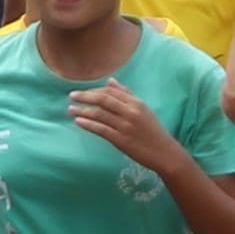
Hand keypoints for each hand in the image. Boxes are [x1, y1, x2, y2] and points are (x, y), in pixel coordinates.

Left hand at [67, 79, 185, 177]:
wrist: (164, 152)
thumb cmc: (152, 130)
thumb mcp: (143, 109)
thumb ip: (126, 95)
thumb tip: (110, 81)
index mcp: (137, 103)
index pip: (111, 92)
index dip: (94, 90)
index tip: (82, 92)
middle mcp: (131, 112)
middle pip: (103, 99)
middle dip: (85, 96)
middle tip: (71, 96)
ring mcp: (126, 126)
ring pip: (99, 114)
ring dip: (82, 110)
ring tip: (70, 109)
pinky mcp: (121, 139)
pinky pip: (101, 129)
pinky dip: (88, 124)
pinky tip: (78, 121)